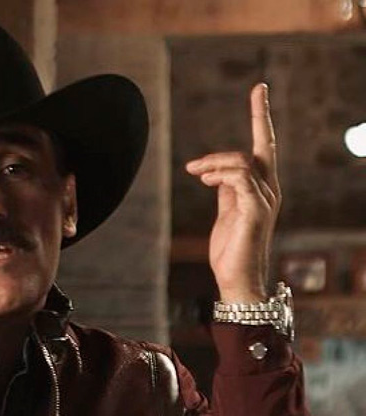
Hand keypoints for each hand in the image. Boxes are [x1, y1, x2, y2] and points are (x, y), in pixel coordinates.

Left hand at [185, 84, 281, 302]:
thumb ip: (224, 189)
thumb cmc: (231, 247)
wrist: (237, 277)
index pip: (264, 146)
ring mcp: (265, 199)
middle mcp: (269, 189)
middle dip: (259, 115)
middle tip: (242, 107)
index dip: (262, 117)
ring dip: (214, 162)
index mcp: (261, 188)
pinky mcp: (256, 210)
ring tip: (195, 171)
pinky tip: (204, 179)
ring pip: (243, 161)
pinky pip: (239, 179)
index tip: (260, 90)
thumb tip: (214, 172)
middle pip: (262, 145)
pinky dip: (219, 174)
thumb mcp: (226, 211)